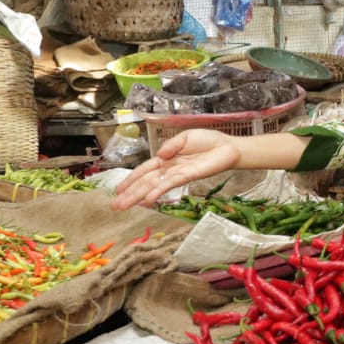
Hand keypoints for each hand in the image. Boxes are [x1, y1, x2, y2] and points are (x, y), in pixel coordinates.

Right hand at [110, 129, 240, 209]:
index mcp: (166, 158)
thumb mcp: (186, 137)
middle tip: (115, 206)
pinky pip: (170, 184)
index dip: (131, 179)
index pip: (145, 170)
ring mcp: (177, 174)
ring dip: (138, 196)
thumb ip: (171, 145)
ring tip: (124, 206)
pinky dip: (158, 192)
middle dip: (129, 193)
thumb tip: (160, 155)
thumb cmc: (208, 141)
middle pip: (145, 181)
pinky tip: (148, 200)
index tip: (118, 190)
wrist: (228, 147)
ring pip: (153, 185)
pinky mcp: (188, 176)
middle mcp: (169, 168)